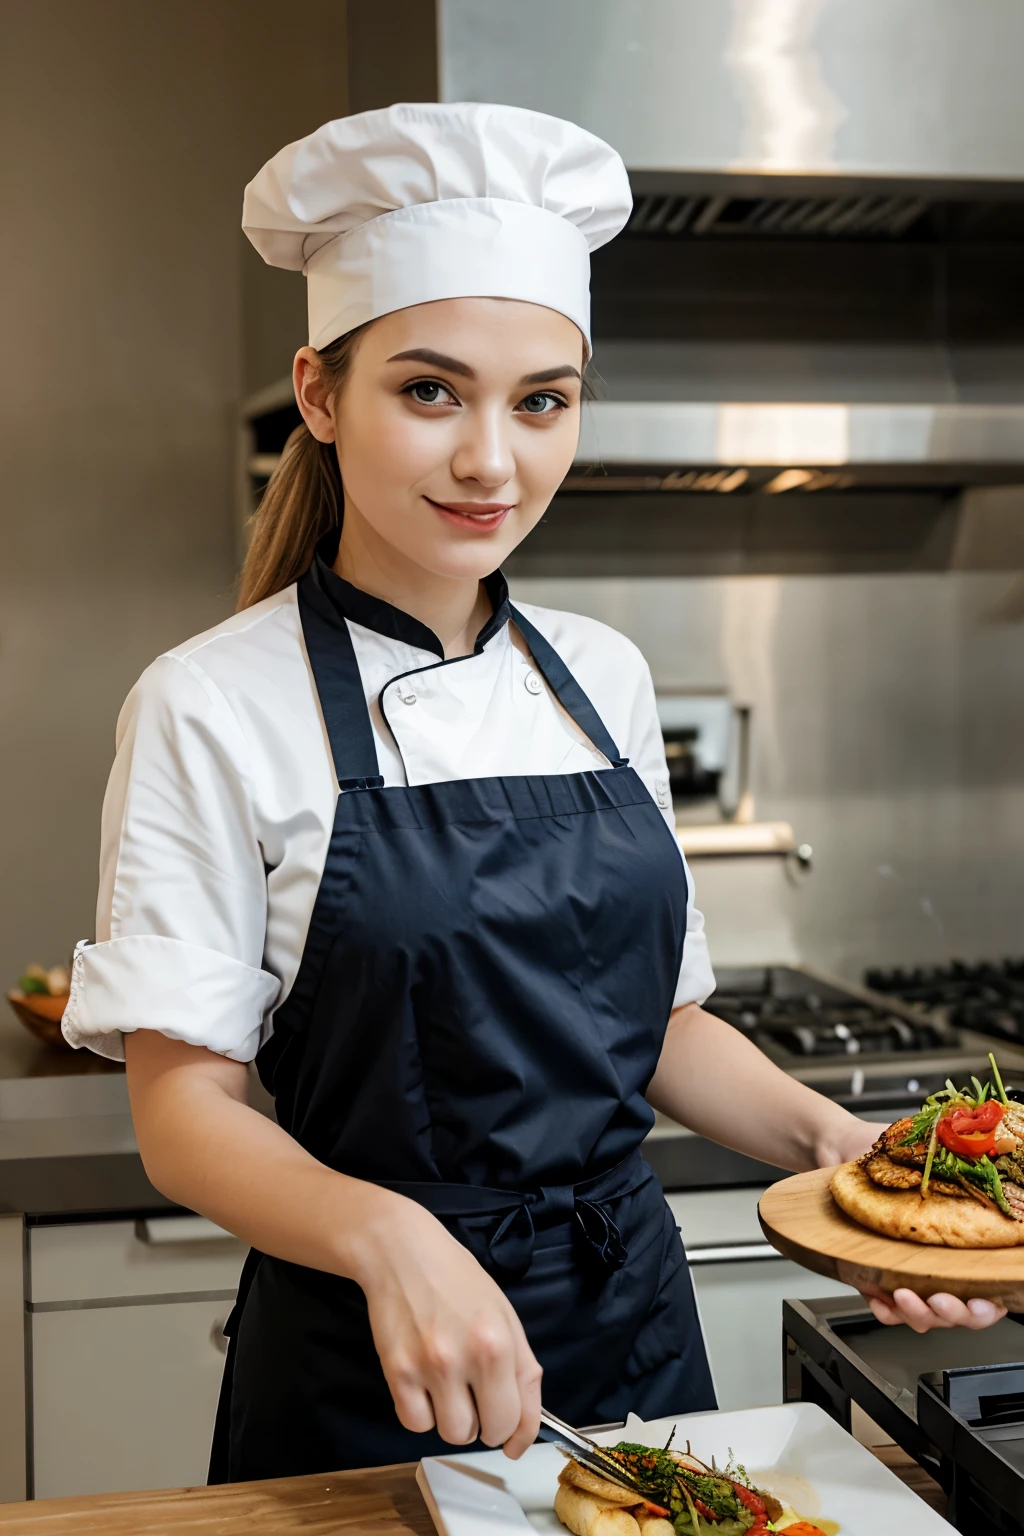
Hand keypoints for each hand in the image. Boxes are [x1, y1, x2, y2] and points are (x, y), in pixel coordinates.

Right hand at [353, 1195, 541, 1456]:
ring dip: (453, 1419)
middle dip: (487, 1425)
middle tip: (478, 1400)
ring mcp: (429, 1367)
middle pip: (487, 1433)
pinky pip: (415, 1423)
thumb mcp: (504, 1315)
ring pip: (451, 1434)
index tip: (512, 1442)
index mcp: (500, 1342)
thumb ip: (521, 1367)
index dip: (518, 1436)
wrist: (403, 1253)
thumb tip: (522, 1426)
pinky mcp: (396, 1372)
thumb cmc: (458, 1279)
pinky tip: (423, 1385)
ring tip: (448, 1387)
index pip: (519, 1416)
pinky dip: (422, 1413)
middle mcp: (467, 1357)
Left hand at [816, 1119, 1006, 1331]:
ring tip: (904, 1296)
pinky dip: (886, 1310)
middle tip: (941, 1300)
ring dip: (918, 1313)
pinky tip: (881, 1300)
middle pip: (961, 1310)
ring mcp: (912, 1274)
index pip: (988, 1287)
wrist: (841, 1147)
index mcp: (963, 1242)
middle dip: (955, 1313)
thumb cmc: (891, 1154)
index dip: (989, 1303)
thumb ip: (952, 1171)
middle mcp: (941, 1264)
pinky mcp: (879, 1277)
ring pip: (925, 1315)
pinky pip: (887, 1307)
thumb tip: (979, 1166)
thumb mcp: (926, 1158)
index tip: (981, 1300)